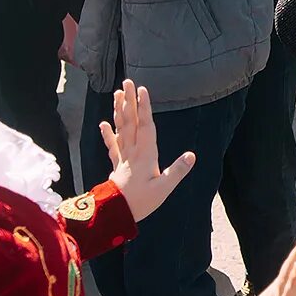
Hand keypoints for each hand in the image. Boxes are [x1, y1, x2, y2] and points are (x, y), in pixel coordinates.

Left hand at [95, 82, 196, 222]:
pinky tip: (103, 123)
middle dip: (129, 100)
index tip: (142, 90)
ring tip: (116, 94)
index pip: (145, 125)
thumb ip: (177, 171)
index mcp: (145, 154)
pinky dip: (107, 134)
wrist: (115, 213)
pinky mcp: (117, 164)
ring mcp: (123, 156)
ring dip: (119, 110)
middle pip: (130, 121)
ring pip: (120, 128)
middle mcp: (133, 151)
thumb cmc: (141, 201)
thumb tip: (192, 155)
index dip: (144, 107)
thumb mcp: (164, 189)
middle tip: (127, 82)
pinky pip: (112, 146)